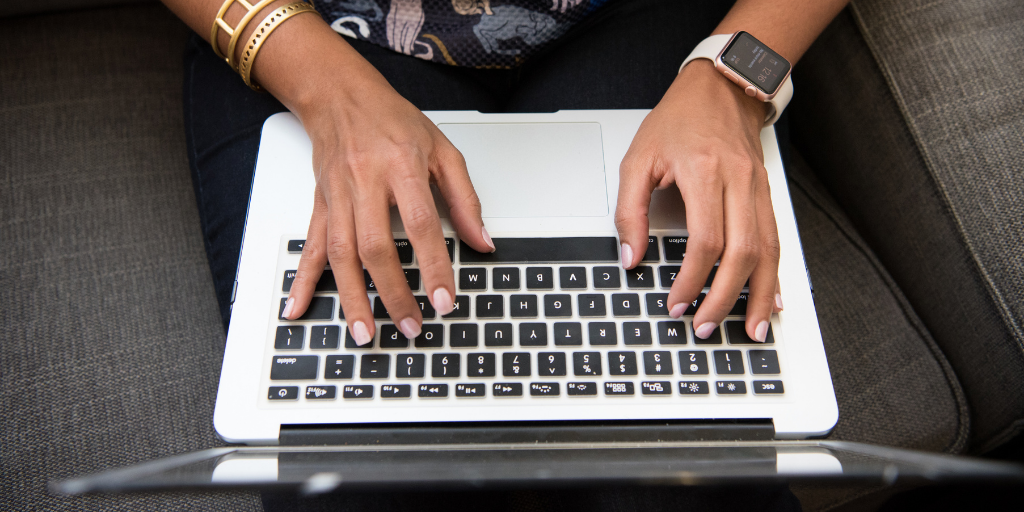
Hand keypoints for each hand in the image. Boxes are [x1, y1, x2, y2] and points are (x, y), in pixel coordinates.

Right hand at [280, 56, 493, 343]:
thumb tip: (482, 242)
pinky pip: (310, 246)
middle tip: (410, 326)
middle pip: (375, 247)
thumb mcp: (443, 151)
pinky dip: (303, 280)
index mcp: (401, 167)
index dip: (434, 265)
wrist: (341, 96)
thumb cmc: (393, 121)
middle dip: (393, 293)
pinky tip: (298, 307)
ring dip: (352, 298)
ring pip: (341, 255)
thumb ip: (465, 199)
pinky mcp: (320, 204)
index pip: (421, 225)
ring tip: (365, 333)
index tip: (445, 299)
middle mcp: (365, 182)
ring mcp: (338, 196)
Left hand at [615, 60, 782, 341]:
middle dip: (725, 298)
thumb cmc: (679, 119)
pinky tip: (771, 299)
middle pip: (743, 253)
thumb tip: (631, 257)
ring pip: (768, 252)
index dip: (691, 279)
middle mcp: (740, 183)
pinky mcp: (767, 194)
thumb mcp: (638, 158)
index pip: (706, 240)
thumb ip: (629, 210)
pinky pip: (776, 241)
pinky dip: (774, 275)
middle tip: (706, 326)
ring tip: (752, 329)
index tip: (676, 303)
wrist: (723, 86)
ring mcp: (759, 189)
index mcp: (705, 172)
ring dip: (759, 296)